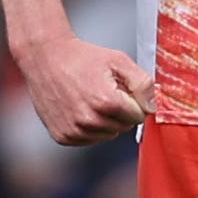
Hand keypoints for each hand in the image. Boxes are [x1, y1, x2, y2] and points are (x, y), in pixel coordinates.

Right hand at [20, 32, 152, 146]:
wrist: (45, 58)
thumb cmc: (82, 58)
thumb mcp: (118, 60)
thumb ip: (142, 83)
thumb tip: (152, 106)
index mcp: (105, 102)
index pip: (138, 116)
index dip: (134, 102)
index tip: (122, 89)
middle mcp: (89, 121)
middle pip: (124, 127)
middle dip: (121, 111)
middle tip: (105, 91)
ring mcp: (74, 131)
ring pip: (108, 135)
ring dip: (106, 121)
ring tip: (91, 98)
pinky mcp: (63, 137)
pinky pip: (89, 139)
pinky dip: (90, 128)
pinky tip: (80, 108)